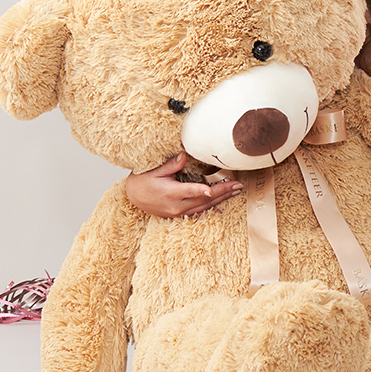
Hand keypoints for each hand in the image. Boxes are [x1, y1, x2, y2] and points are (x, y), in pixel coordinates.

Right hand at [125, 153, 241, 217]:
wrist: (133, 197)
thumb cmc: (142, 181)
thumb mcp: (154, 171)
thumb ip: (170, 165)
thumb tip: (183, 157)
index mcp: (170, 193)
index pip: (190, 191)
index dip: (202, 189)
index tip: (212, 189)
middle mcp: (176, 205)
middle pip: (203, 199)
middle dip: (222, 192)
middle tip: (237, 185)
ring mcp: (178, 212)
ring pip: (203, 207)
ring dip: (220, 200)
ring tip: (234, 192)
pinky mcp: (178, 215)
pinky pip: (197, 213)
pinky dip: (210, 210)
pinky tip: (220, 209)